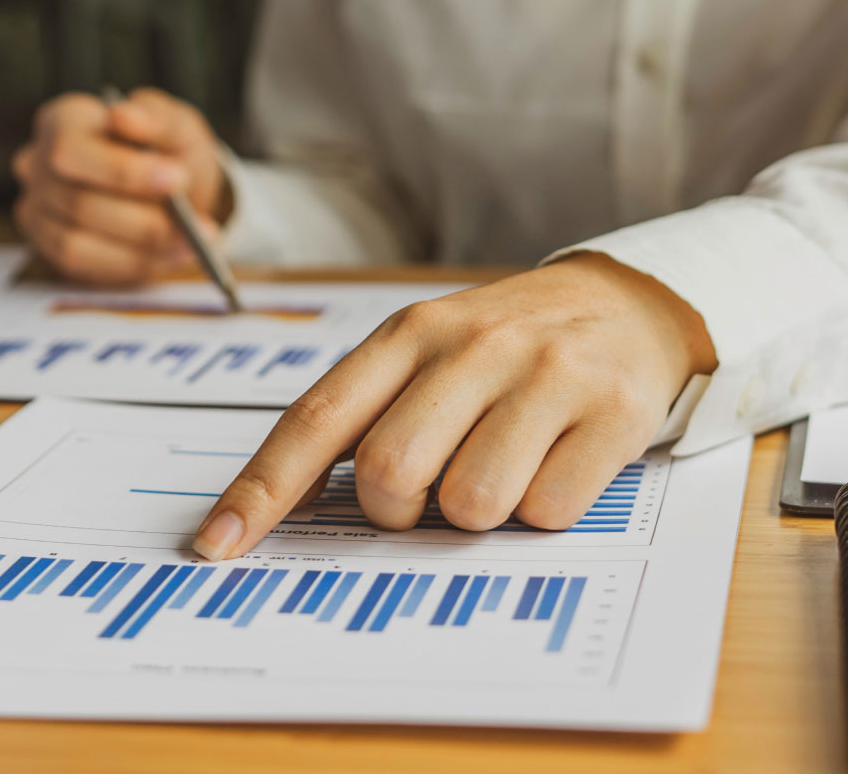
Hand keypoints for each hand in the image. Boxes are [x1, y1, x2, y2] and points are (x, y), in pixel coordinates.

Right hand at [13, 86, 227, 283]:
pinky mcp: (49, 248)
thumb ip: (156, 119)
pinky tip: (172, 255)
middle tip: (199, 226)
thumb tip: (124, 117)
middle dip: (142, 220)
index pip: (70, 148)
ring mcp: (38, 209)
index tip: (178, 179)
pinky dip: (134, 265)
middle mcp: (38, 164)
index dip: (121, 170)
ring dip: (142, 249)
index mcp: (62, 120)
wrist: (171, 187)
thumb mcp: (176, 126)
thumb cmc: (166, 149)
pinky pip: (85, 267)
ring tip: (193, 244)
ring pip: (77, 243)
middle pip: (77, 202)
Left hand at [191, 253, 717, 559]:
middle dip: (398, 510)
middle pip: (389, 473)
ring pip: (471, 503)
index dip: (261, 489)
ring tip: (499, 470)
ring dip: (476, 515)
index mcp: (408, 334)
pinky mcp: (611, 412)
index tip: (218, 544)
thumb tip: (284, 509)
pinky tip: (553, 465)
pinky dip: (542, 512)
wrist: (629, 304)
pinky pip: (547, 512)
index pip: (316, 419)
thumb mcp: (428, 353)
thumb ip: (366, 415)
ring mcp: (545, 376)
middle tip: (427, 494)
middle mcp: (471, 346)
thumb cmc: (505, 348)